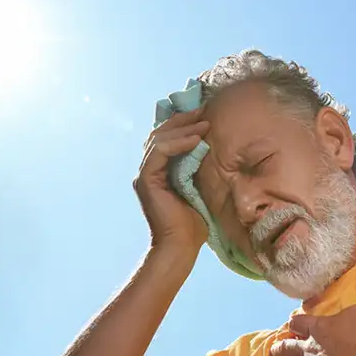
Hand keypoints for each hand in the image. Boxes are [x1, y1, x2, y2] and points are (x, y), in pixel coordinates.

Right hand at [134, 108, 209, 252]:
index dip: (182, 123)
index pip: (165, 138)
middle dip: (182, 119)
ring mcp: (145, 175)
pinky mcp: (146, 181)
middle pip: (159, 134)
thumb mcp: (199, 187)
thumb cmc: (193, 223)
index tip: (204, 114)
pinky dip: (177, 142)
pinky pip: (159, 152)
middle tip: (204, 110)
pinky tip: (196, 139)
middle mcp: (147, 171)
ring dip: (182, 128)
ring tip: (204, 123)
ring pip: (158, 139)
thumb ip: (197, 167)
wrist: (182, 246)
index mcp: (158, 172)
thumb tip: (210, 146)